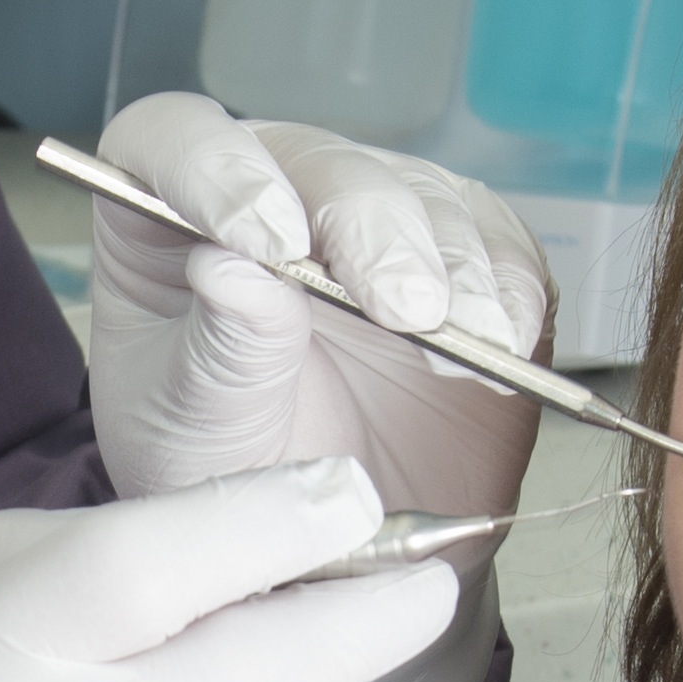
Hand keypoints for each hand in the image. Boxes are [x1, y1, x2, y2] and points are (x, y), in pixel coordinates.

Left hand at [82, 91, 555, 544]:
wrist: (323, 539)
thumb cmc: (233, 470)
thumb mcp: (197, 427)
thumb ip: (218, 351)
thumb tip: (230, 269)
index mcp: (171, 220)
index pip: (182, 142)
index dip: (222, 172)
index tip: (268, 243)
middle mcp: (276, 199)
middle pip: (323, 162)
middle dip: (371, 230)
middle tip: (400, 310)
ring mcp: (374, 225)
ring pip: (424, 196)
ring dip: (454, 267)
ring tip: (460, 341)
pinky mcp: (461, 261)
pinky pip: (500, 244)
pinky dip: (510, 290)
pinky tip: (502, 342)